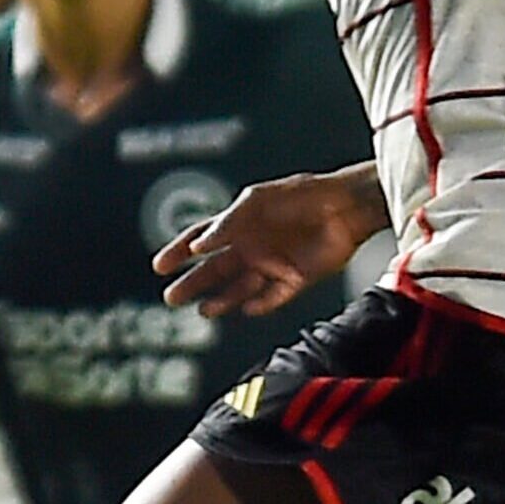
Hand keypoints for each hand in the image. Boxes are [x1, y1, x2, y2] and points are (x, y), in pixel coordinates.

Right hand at [154, 170, 375, 317]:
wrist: (344, 207)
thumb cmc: (300, 194)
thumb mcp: (257, 200)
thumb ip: (227, 222)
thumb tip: (197, 245)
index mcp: (239, 223)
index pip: (201, 239)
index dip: (178, 251)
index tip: (159, 265)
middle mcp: (252, 246)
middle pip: (215, 269)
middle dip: (193, 283)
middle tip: (171, 297)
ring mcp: (271, 264)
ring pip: (239, 288)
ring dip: (220, 300)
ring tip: (203, 310)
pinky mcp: (293, 280)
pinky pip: (271, 298)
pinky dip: (259, 305)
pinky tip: (245, 308)